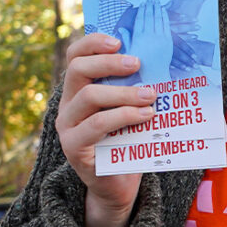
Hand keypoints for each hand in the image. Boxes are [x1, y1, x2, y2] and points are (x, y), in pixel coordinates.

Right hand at [56, 33, 153, 226]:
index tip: (118, 41)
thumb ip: (133, 88)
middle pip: (78, 70)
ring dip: (123, 92)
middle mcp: (67, 105)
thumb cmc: (128, 142)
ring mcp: (67, 126)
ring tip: (149, 95)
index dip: (92, 43)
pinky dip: (123, 116)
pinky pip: (96, 124)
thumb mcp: (130, 110)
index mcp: (78, 90)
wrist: (119, 185)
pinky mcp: (74, 148)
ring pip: (89, 96)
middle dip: (109, 62)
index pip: (75, 56)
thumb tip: (159, 63)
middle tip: (137, 64)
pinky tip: (145, 116)